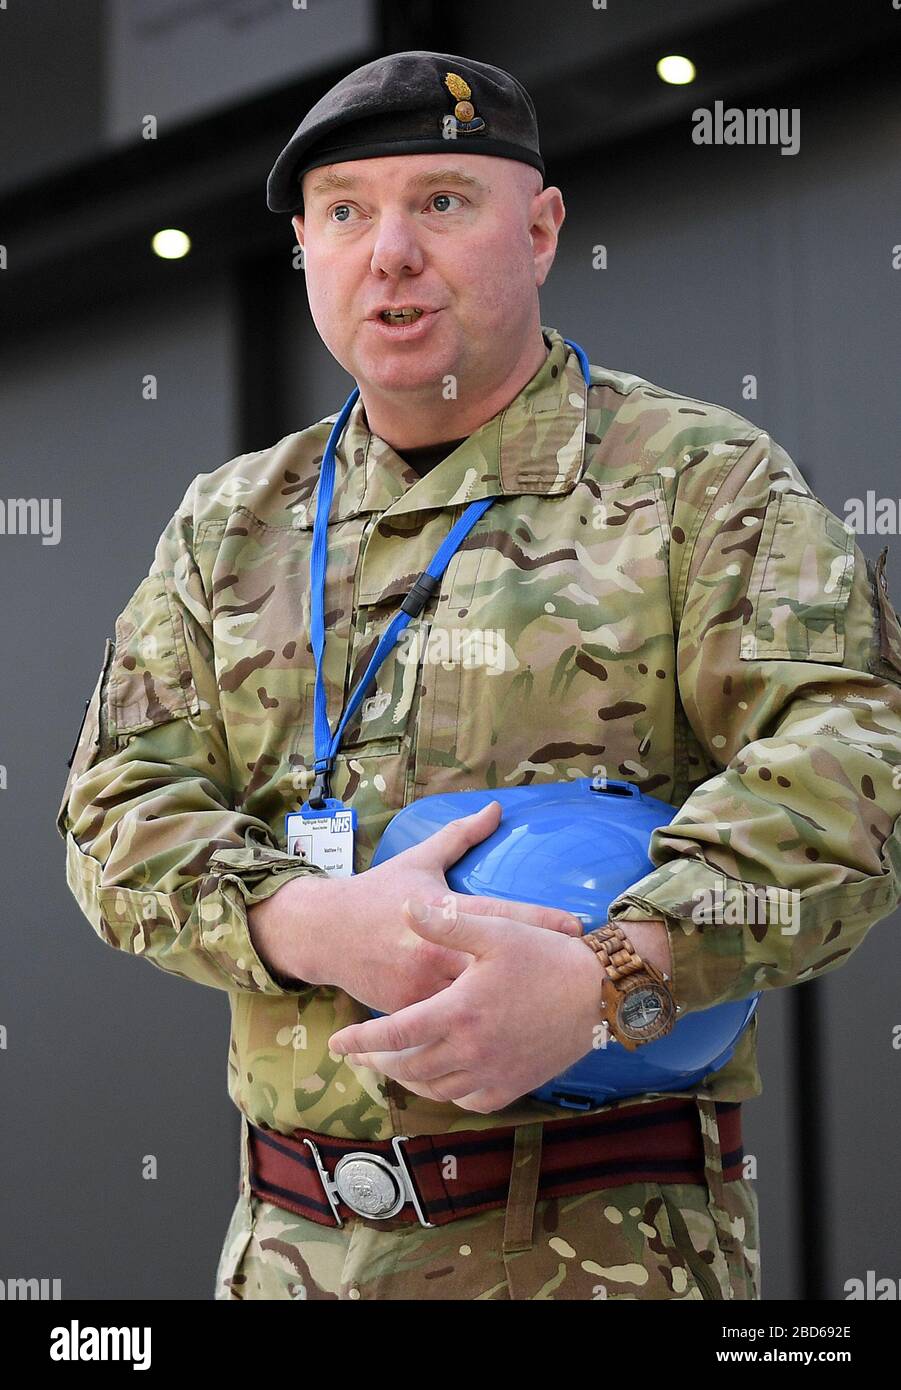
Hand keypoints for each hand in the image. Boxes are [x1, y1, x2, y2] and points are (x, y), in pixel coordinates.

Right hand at [311, 800, 583, 1013]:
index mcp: (441, 910)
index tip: (575, 925)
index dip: (539, 919)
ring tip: (553, 1010)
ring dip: (509, 1005)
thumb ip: (460, 836)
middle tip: (577, 972)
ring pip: (472, 1001)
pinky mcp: (408, 1011)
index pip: (498, 914)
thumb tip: (495, 808)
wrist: (324, 932)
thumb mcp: (418, 860)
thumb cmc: (377, 893)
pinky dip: (473, 1027)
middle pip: (494, 963)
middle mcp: (434, 948)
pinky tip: (509, 1038)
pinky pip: (445, 1023)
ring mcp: (421, 985)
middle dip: (534, 968)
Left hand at [328, 892, 604, 1112]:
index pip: (394, 1034)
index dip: (361, 1041)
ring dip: (410, 1080)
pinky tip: (443, 1079)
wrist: (600, 993)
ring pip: (436, 1089)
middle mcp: (471, 1050)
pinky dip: (448, 1093)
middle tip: (362, 1056)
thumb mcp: (495, 931)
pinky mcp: (514, 1085)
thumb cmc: (547, 956)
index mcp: (459, 1012)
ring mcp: (493, 1072)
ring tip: (397, 1066)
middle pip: (409, 1068)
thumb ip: (446, 923)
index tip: (338, 1045)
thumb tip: (407, 907)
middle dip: (380, 1064)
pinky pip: (470, 1100)